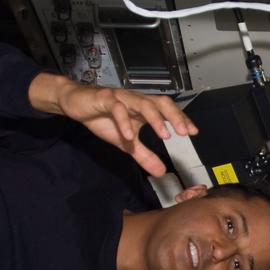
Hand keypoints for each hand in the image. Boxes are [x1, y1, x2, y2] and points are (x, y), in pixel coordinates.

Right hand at [27, 72, 197, 176]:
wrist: (75, 103)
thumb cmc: (103, 118)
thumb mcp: (126, 142)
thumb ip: (143, 155)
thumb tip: (161, 172)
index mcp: (143, 107)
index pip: (167, 110)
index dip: (181, 119)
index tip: (194, 132)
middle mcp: (136, 100)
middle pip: (160, 103)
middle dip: (174, 116)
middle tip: (185, 132)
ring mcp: (121, 98)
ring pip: (142, 103)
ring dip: (155, 119)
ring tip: (165, 135)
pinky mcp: (104, 99)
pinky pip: (117, 108)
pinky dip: (124, 121)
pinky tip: (129, 136)